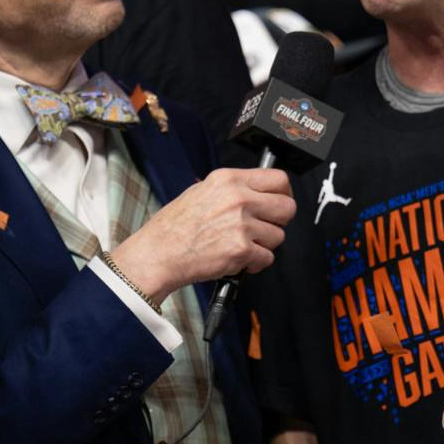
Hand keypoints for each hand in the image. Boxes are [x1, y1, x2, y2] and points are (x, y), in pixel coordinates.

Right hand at [107, 166, 296, 303]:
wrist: (157, 255)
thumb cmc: (171, 229)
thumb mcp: (199, 193)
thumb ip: (230, 190)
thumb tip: (256, 194)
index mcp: (227, 180)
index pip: (278, 179)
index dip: (283, 193)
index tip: (279, 201)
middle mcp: (237, 199)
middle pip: (287, 207)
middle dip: (279, 221)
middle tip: (264, 227)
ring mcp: (241, 224)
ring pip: (278, 236)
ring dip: (264, 245)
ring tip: (242, 246)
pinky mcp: (241, 249)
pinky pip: (267, 258)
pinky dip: (255, 264)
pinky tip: (238, 260)